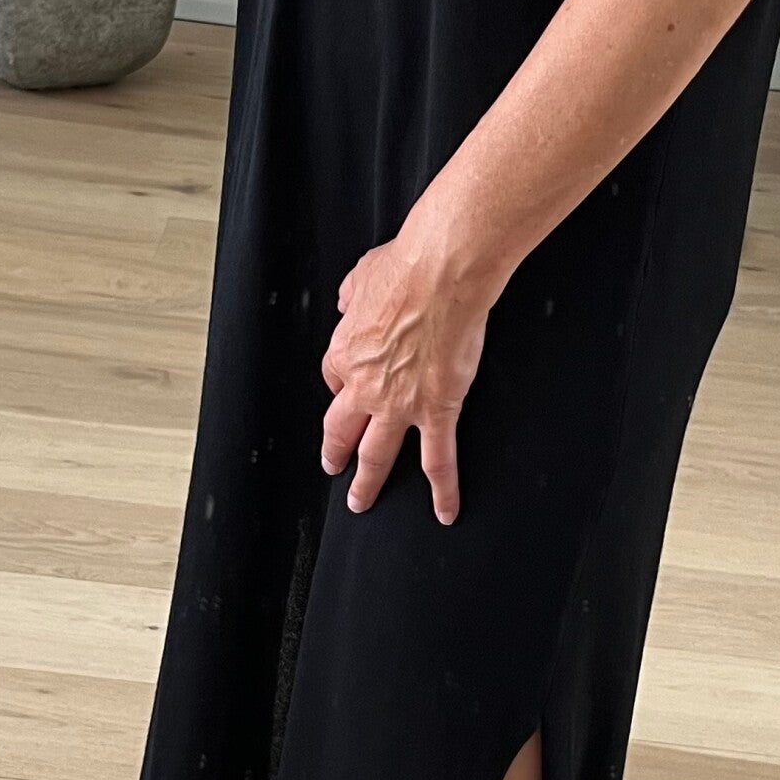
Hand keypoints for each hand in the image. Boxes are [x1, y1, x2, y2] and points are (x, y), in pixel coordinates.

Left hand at [319, 214, 493, 523]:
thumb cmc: (406, 269)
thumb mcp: (362, 277)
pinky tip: (445, 510)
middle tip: (334, 468)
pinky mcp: (436, 411)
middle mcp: (365, 386)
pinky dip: (443, 489)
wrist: (440, 275)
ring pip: (376, 455)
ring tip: (362, 501)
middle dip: (336, 452)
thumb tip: (347, 300)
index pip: (335, 378)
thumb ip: (352, 295)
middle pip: (342, 429)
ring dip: (367, 482)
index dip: (342, 385)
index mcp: (345, 352)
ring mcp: (399, 404)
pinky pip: (438, 460)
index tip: (348, 386)